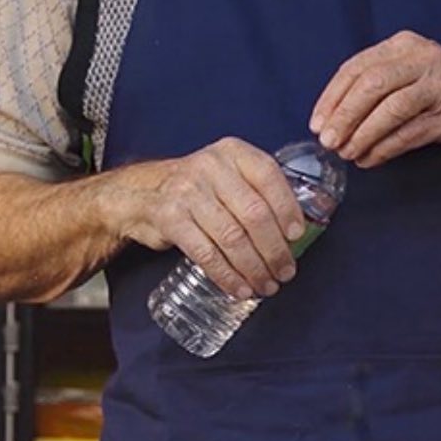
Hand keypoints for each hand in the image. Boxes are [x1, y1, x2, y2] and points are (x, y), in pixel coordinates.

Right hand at [120, 137, 304, 300]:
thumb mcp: (227, 173)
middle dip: (274, 250)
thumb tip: (296, 234)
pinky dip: (227, 276)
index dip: (287, 208)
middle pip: (254, 213)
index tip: (297, 236)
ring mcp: (187, 191)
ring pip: (233, 238)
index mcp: (231, 152)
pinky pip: (207, 253)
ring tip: (266, 284)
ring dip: (254, 269)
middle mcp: (210, 166)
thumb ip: (257, 191)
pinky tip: (240, 288)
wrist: (142, 192)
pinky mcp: (171, 218)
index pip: (268, 175)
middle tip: (285, 272)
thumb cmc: (198, 188)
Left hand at [310, 30, 440, 166]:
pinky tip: (370, 158)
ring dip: (363, 134)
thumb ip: (372, 85)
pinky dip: (385, 148)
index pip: (355, 69)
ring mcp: (439, 86)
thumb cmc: (437, 87)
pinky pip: (411, 132)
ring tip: (346, 152)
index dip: (331, 97)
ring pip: (391, 110)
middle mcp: (421, 60)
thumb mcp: (405, 72)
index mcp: (401, 46)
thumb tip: (330, 118)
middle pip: (370, 85)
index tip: (317, 122)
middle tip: (328, 140)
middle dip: (343, 116)